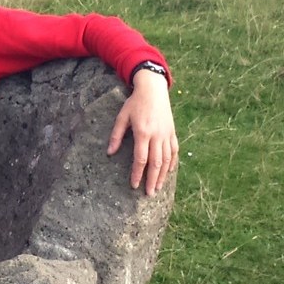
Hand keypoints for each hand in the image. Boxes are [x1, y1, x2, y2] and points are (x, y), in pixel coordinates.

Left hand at [107, 70, 178, 196]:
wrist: (154, 89)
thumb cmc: (135, 103)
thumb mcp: (122, 117)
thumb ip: (116, 136)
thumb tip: (110, 153)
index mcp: (143, 133)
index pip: (141, 159)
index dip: (137, 173)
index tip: (134, 185)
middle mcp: (157, 136)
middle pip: (156, 163)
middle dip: (152, 180)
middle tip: (149, 194)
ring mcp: (167, 134)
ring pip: (166, 159)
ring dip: (162, 176)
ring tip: (157, 187)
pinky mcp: (172, 132)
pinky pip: (174, 151)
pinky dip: (172, 163)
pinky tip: (169, 172)